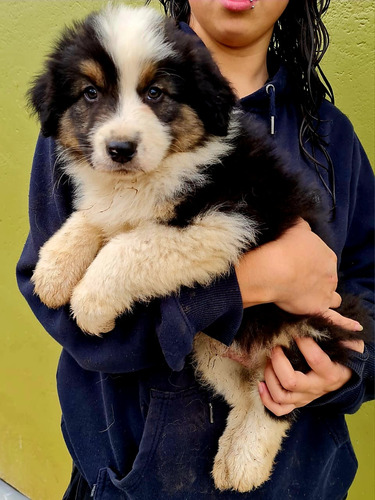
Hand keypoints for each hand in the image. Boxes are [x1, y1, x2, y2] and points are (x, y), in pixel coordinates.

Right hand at [235, 219, 361, 330]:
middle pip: (328, 279)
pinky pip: (336, 318)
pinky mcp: (318, 308)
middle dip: (318, 280)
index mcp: (327, 256)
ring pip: (333, 297)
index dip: (312, 263)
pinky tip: (355, 327)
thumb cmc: (283, 247)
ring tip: (314, 299)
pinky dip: (346, 323)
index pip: (324, 260)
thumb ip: (302, 227)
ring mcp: (326, 293)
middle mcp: (331, 275)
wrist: (275, 269)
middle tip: (300, 281)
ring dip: (326, 297)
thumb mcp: (295, 228)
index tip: (300, 264)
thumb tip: (302, 224)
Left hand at [258, 337, 364, 415]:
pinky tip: (261, 384)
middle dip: (278, 362)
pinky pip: (279, 409)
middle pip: (292, 382)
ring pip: (281, 396)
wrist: (342, 380)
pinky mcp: (296, 403)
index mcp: (330, 373)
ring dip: (269, 377)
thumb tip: (351, 326)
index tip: (296, 332)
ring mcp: (304, 398)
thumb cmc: (340, 358)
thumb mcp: (347, 346)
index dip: (304, 344)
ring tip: (268, 362)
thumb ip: (343, 336)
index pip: (316, 360)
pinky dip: (266, 399)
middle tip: (275, 348)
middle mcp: (316, 388)